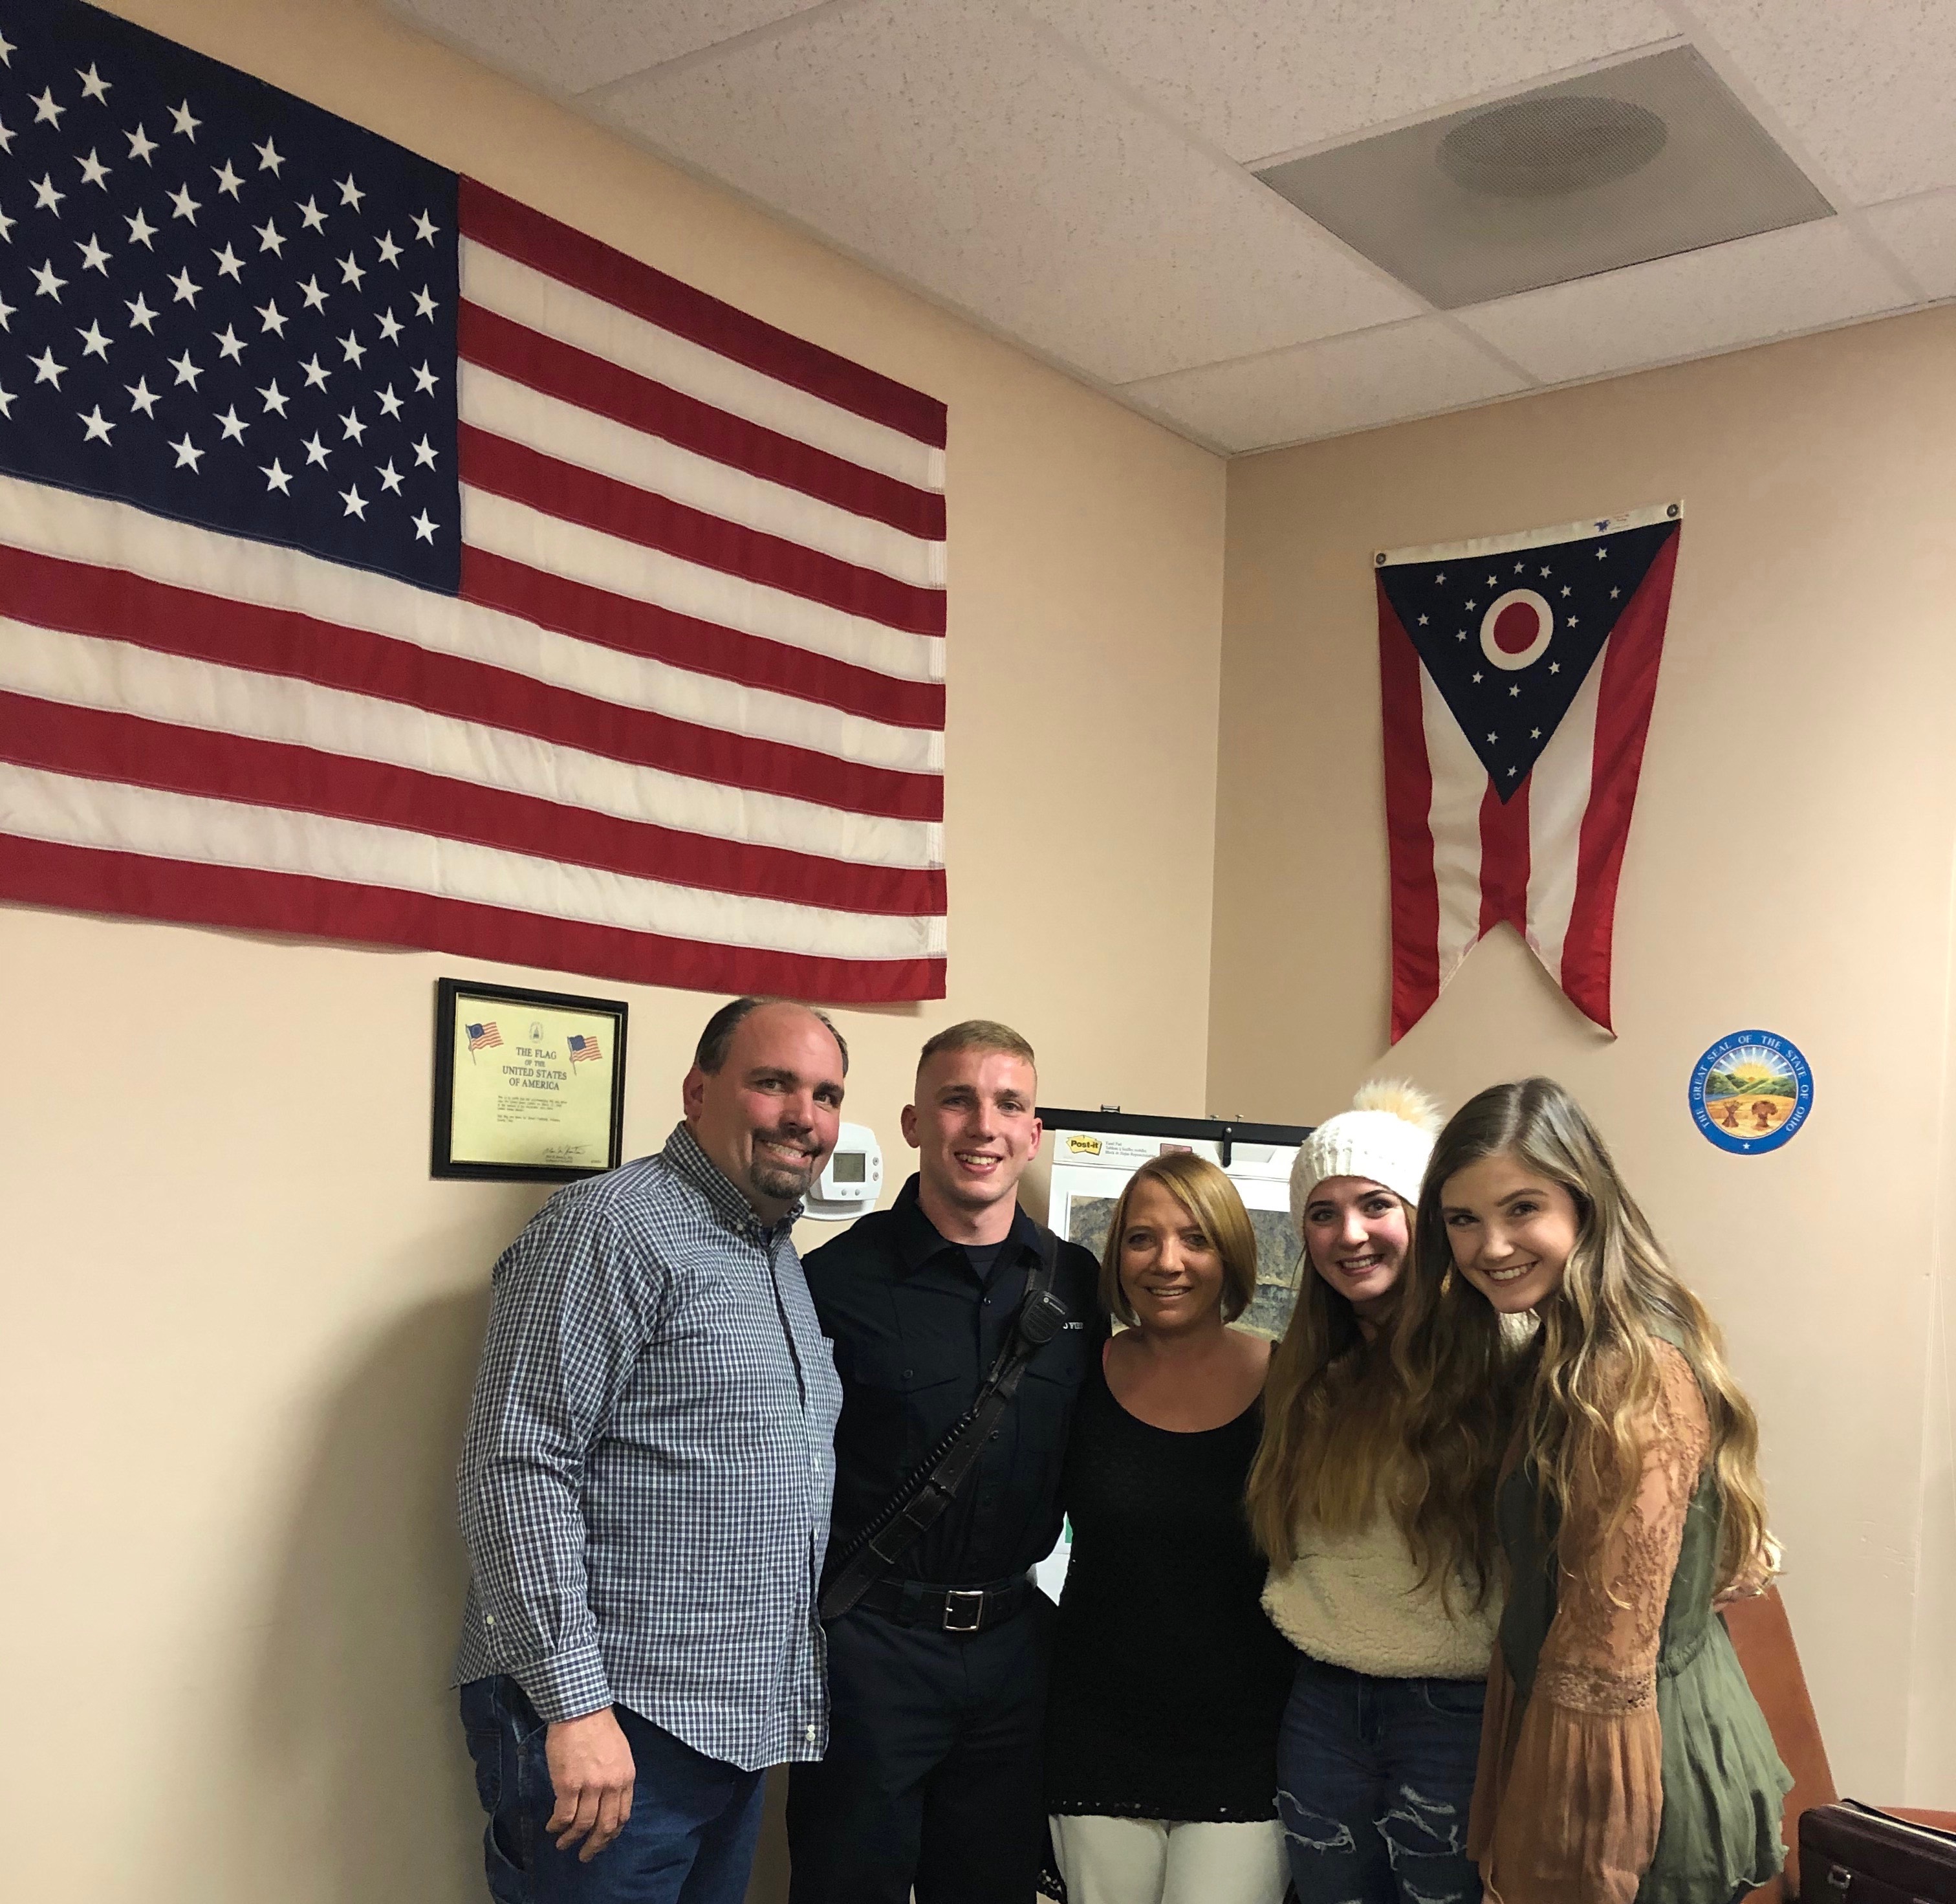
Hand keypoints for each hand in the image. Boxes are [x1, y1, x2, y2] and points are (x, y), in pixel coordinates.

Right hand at [544, 1707, 635, 1860]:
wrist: (580, 1710)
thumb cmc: (599, 1728)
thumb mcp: (620, 1754)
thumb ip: (617, 1777)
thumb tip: (608, 1800)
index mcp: (626, 1777)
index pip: (623, 1815)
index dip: (611, 1834)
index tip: (602, 1841)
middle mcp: (611, 1786)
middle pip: (605, 1826)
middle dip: (595, 1846)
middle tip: (585, 1856)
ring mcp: (590, 1786)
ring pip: (583, 1825)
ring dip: (572, 1839)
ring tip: (563, 1845)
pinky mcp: (568, 1785)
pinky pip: (564, 1816)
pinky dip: (558, 1826)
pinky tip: (552, 1827)